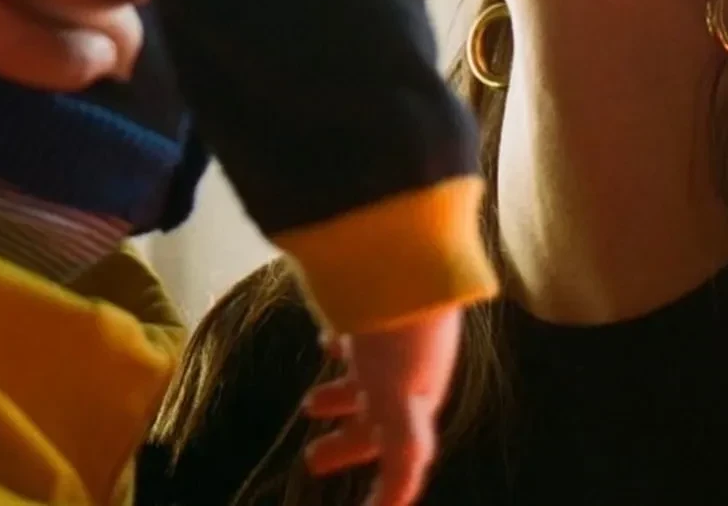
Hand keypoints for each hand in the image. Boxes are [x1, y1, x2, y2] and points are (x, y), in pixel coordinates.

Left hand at [303, 308, 461, 505]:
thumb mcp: (399, 402)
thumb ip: (403, 458)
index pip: (401, 456)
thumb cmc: (400, 332)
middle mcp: (408, 371)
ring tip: (311, 403)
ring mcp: (392, 337)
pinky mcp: (376, 303)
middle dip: (347, 442)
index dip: (383, 489)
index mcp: (417, 400)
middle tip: (311, 460)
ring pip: (366, 379)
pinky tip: (328, 339)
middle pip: (377, 420)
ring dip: (341, 397)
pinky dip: (343, 347)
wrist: (402, 246)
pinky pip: (360, 334)